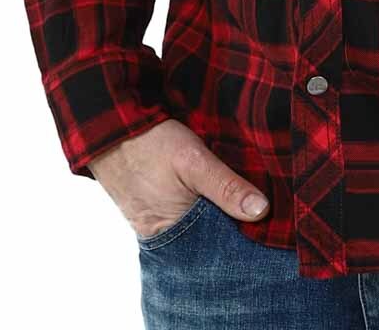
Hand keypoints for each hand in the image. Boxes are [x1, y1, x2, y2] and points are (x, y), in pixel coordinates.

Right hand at [88, 118, 269, 238]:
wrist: (110, 127)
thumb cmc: (150, 144)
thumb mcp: (193, 161)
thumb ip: (226, 186)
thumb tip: (261, 211)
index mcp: (170, 237)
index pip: (217, 251)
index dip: (243, 239)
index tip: (269, 229)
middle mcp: (163, 237)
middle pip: (209, 241)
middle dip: (234, 229)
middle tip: (263, 213)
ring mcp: (158, 222)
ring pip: (200, 226)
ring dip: (220, 216)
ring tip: (248, 203)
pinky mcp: (157, 206)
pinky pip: (188, 214)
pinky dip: (205, 207)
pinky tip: (222, 195)